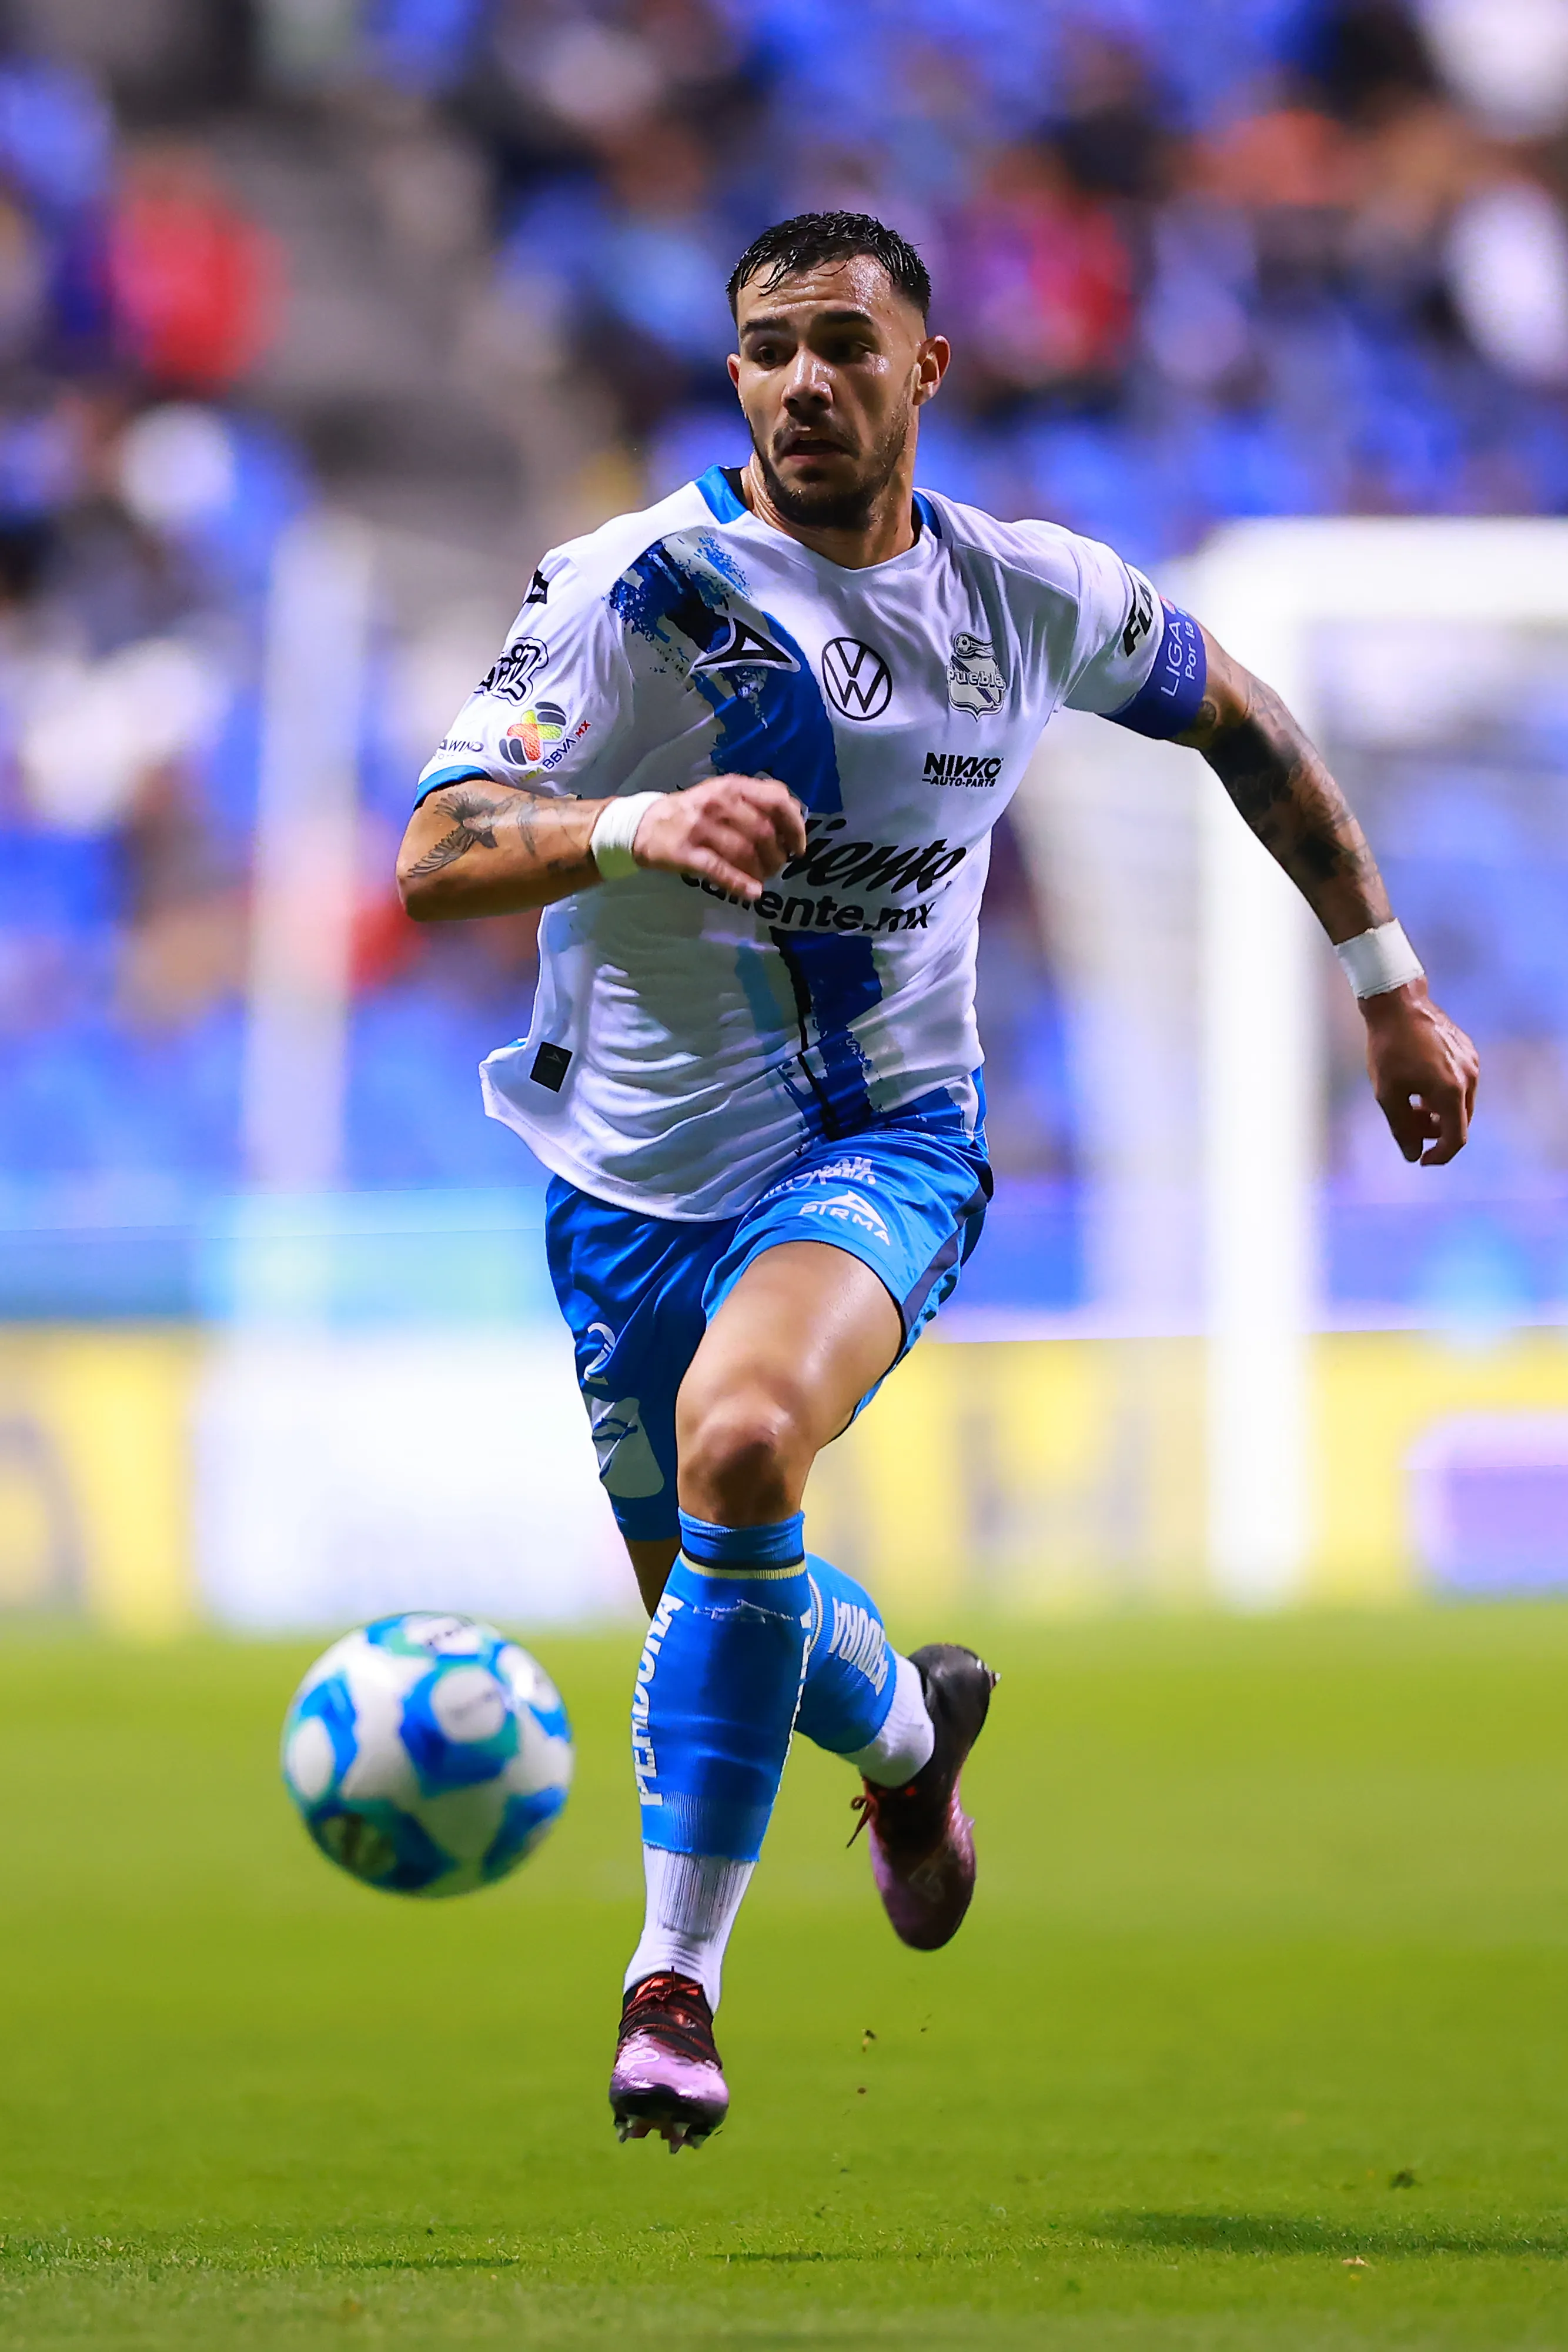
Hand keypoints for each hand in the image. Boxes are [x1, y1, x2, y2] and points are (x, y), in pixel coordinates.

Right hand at [632, 773, 805, 900]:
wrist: (644, 823)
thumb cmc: (694, 810)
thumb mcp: (725, 792)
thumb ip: (758, 798)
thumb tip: (796, 814)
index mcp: (733, 786)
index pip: (777, 801)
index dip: (795, 828)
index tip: (798, 848)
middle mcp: (719, 802)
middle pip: (763, 833)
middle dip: (777, 857)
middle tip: (776, 868)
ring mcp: (701, 827)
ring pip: (745, 853)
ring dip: (760, 872)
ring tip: (762, 879)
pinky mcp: (686, 852)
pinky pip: (720, 870)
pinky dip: (740, 884)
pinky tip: (752, 893)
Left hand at [1362, 979, 1477, 1164]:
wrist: (1398, 1003)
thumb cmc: (1388, 1048)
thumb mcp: (1387, 1093)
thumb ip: (1402, 1128)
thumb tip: (1412, 1155)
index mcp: (1451, 1091)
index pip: (1457, 1138)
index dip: (1441, 1155)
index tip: (1423, 1160)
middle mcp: (1469, 1077)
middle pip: (1459, 1121)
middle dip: (1435, 1131)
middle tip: (1408, 1124)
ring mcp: (1471, 1062)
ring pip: (1460, 1102)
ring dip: (1438, 1112)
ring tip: (1410, 1103)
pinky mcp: (1467, 1050)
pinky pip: (1460, 1083)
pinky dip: (1442, 1093)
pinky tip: (1418, 1084)